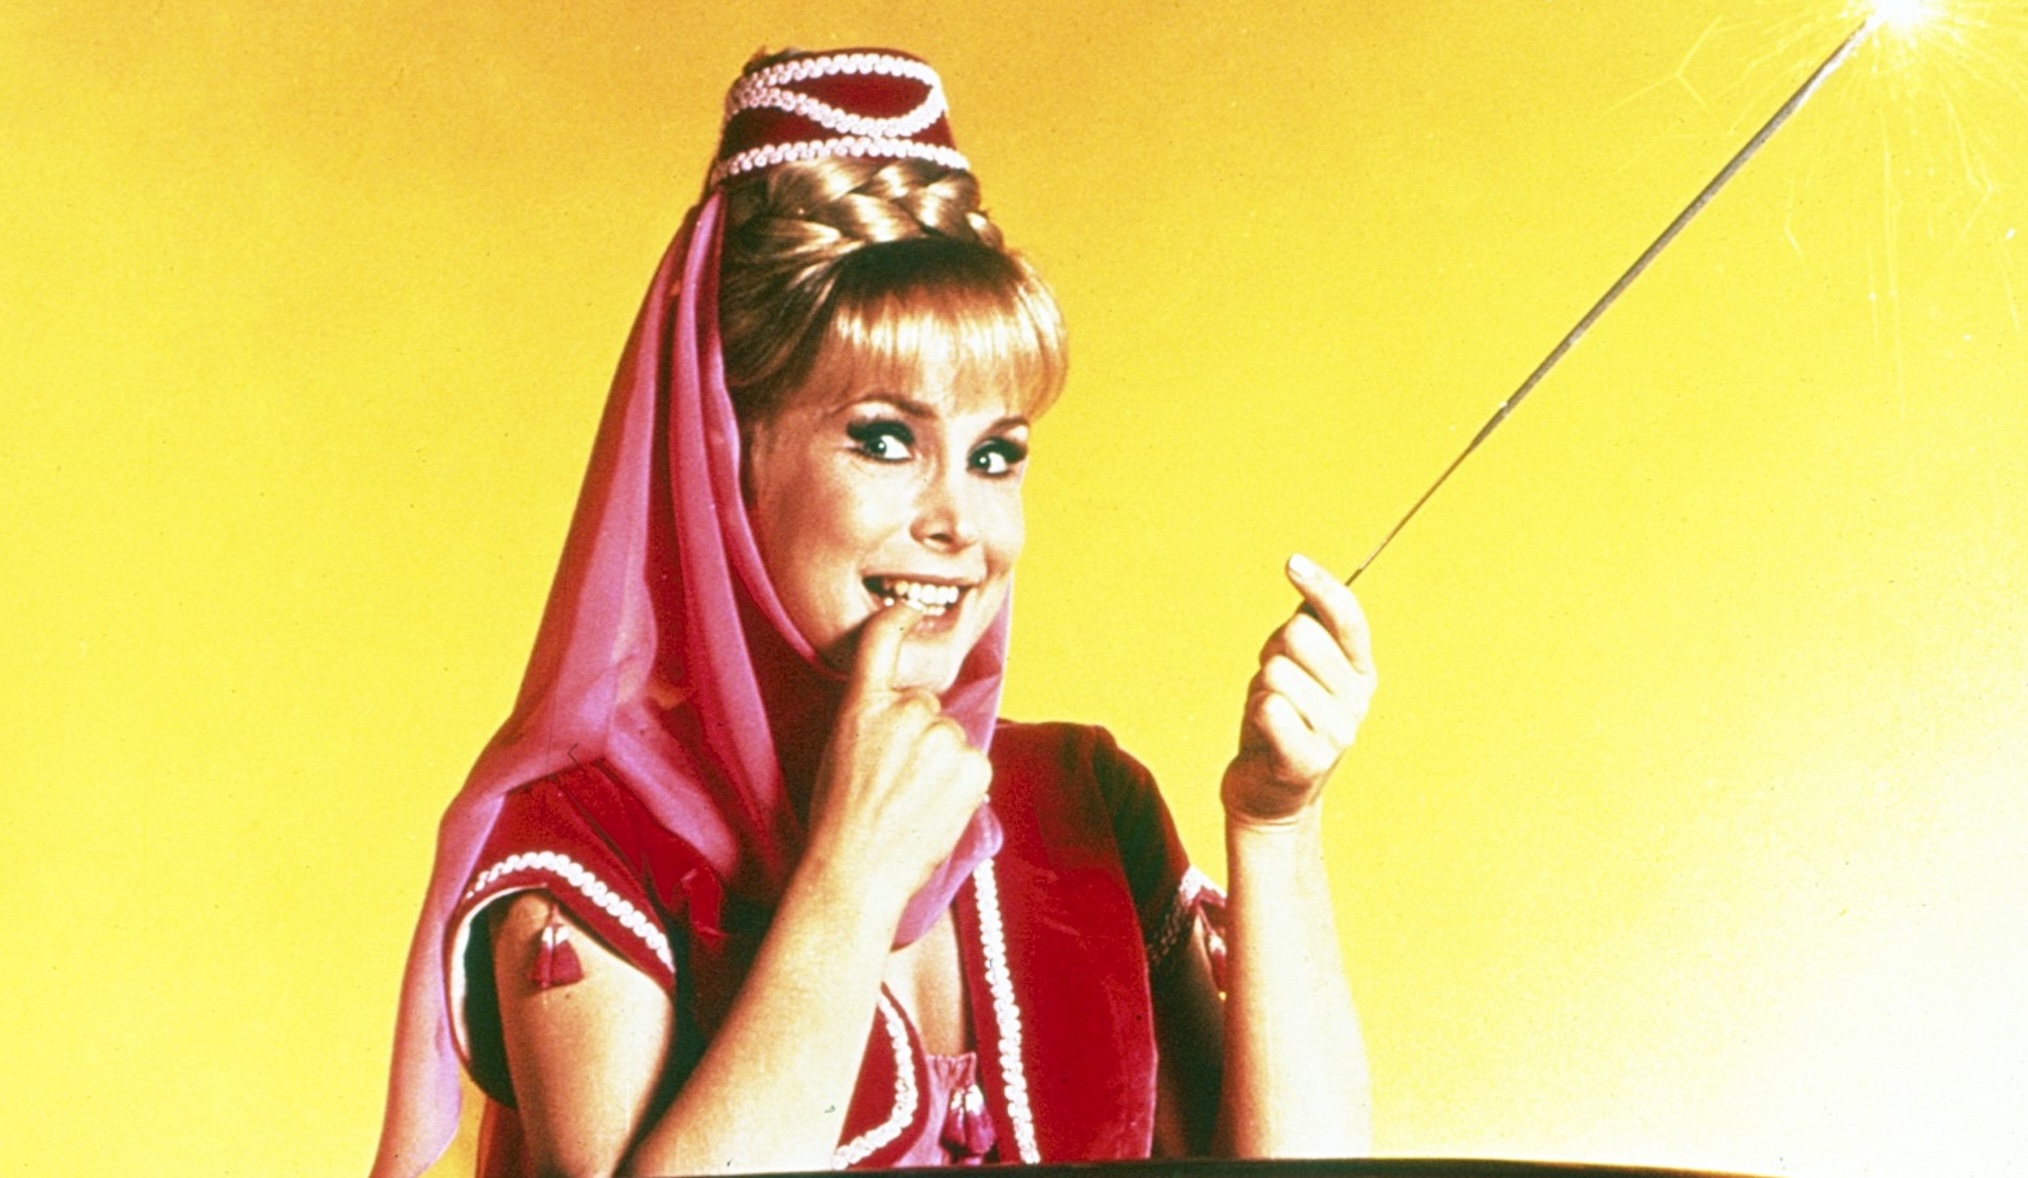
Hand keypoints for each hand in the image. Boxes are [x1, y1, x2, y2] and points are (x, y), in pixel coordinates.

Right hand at [803, 603, 993, 909]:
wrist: (857, 871)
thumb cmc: (840, 820)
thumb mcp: (839, 751)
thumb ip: (874, 720)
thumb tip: (912, 713)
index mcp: (862, 705)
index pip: (881, 642)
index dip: (899, 620)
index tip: (910, 613)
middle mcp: (904, 711)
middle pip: (926, 706)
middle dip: (918, 736)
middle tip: (895, 781)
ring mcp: (942, 737)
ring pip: (950, 738)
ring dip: (940, 763)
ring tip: (912, 802)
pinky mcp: (972, 764)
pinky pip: (972, 764)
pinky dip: (961, 785)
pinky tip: (934, 809)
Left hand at [1221, 554, 1376, 826]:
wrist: (1269, 797)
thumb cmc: (1280, 722)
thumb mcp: (1299, 670)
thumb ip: (1308, 630)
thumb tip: (1306, 579)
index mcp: (1361, 671)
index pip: (1347, 617)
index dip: (1321, 585)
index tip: (1292, 563)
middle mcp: (1357, 699)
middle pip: (1299, 634)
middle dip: (1273, 651)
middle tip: (1273, 684)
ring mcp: (1338, 732)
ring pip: (1276, 670)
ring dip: (1259, 689)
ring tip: (1269, 716)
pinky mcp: (1309, 759)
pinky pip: (1269, 706)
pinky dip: (1255, 713)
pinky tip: (1263, 736)